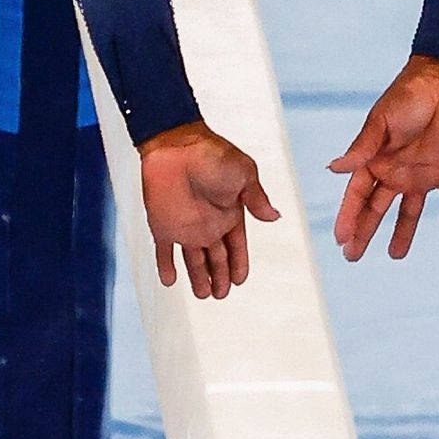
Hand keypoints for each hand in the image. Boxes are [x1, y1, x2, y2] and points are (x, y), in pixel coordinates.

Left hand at [140, 120, 279, 297]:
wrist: (176, 144)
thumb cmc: (212, 154)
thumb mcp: (243, 174)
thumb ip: (256, 199)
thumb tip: (274, 216)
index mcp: (230, 213)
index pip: (236, 246)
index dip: (239, 264)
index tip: (240, 280)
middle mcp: (208, 223)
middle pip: (216, 258)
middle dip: (220, 277)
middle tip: (221, 295)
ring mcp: (185, 225)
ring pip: (193, 260)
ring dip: (198, 278)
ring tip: (203, 295)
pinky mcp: (163, 224)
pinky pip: (164, 250)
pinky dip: (165, 266)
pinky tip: (170, 281)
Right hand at [329, 56, 438, 260]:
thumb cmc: (406, 96)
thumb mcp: (380, 122)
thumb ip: (361, 149)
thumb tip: (333, 169)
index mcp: (375, 160)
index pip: (357, 196)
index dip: (348, 218)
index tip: (342, 240)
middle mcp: (395, 171)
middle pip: (377, 209)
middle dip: (365, 232)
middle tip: (353, 257)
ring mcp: (422, 173)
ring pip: (411, 211)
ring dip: (403, 232)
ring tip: (396, 255)